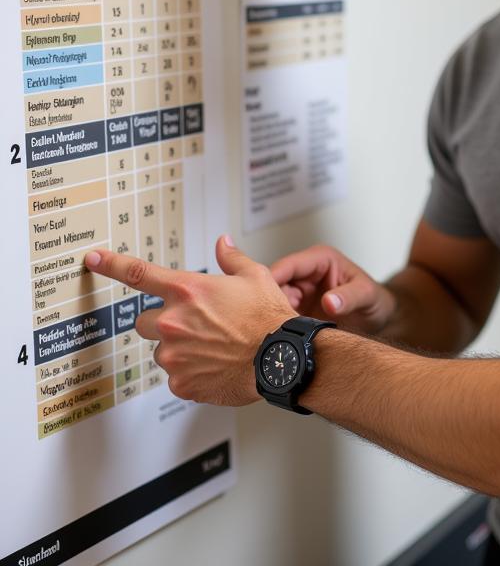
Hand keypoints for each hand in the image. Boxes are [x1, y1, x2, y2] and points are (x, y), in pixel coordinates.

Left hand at [85, 236, 293, 405]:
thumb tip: (224, 244)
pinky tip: (216, 365)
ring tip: (213, 347)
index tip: (94, 259)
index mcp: (187, 291)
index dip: (111, 264)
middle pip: (145, 321)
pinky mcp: (180, 383)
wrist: (280, 359)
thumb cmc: (268, 317)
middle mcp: (173, 322)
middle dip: (164, 322)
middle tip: (194, 325)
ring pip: (162, 350)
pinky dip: (191, 372)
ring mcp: (173, 355)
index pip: (139, 273)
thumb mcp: (255, 277)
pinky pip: (176, 375)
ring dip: (179, 348)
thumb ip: (232, 259)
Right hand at [270, 244, 396, 334]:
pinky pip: (279, 318)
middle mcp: (305, 275)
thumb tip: (329, 302)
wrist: (379, 319)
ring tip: (274, 336)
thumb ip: (350, 297)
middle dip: (268, 303)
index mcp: (319, 260)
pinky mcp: (296, 312)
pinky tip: (279, 342)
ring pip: (273, 303)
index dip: (271, 280)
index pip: (287, 266)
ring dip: (271, 318)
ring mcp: (299, 294)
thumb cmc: (375, 300)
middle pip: (274, 286)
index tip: (262, 299)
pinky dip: (277, 328)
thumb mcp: (367, 296)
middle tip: (267, 324)